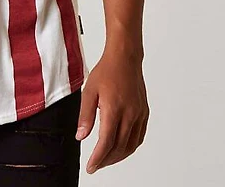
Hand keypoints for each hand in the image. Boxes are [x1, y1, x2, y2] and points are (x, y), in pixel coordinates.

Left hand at [75, 48, 148, 173]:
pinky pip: (139, 137)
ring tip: (106, 159)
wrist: (125, 58)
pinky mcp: (144, 112)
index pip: (106, 142)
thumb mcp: (89, 91)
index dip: (98, 158)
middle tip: (96, 164)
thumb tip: (81, 136)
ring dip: (118, 156)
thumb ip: (85, 115)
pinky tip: (121, 148)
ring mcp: (139, 114)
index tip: (91, 167)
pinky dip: (130, 147)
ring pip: (131, 145)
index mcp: (114, 109)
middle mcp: (129, 114)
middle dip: (106, 160)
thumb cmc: (107, 71)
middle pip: (119, 147)